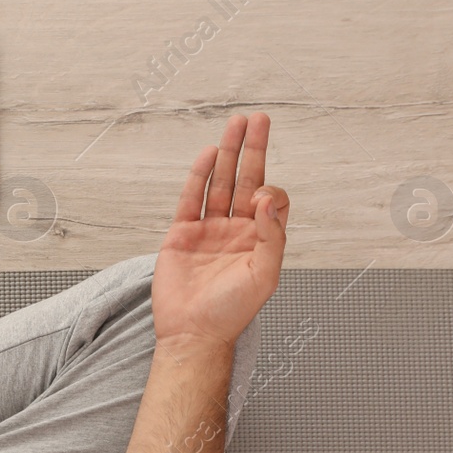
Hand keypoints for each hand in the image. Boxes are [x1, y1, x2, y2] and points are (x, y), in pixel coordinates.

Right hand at [152, 112, 289, 349]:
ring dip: (227, 154)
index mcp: (259, 239)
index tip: (261, 198)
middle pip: (245, 179)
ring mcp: (208, 230)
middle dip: (252, 149)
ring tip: (235, 125)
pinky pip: (191, 199)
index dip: (269, 191)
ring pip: (219, 183)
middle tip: (258, 118)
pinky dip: (199, 176)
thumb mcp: (265, 275)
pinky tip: (208, 154)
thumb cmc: (232, 311)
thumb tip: (266, 198)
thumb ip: (271, 236)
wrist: (192, 333)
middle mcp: (235, 230)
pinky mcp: (181, 235)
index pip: (270, 200)